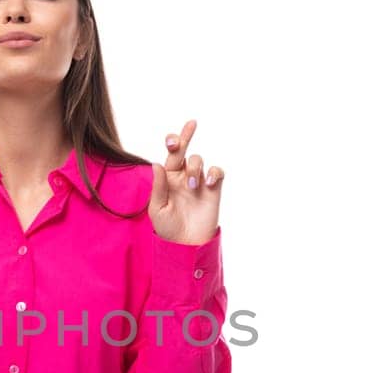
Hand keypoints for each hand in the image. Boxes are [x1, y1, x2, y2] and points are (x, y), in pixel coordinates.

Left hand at [148, 119, 222, 244]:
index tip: (172, 140)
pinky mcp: (214, 189)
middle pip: (185, 150)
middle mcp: (183, 176)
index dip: (173, 142)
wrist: (187, 245)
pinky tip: (209, 183)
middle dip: (185, 136)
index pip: (170, 155)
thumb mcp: (158, 208)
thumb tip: (156, 163)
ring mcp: (199, 182)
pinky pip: (217, 171)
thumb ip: (158, 186)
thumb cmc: (168, 228)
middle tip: (188, 128)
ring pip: (198, 160)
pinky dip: (214, 172)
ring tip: (192, 187)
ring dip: (194, 169)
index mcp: (167, 178)